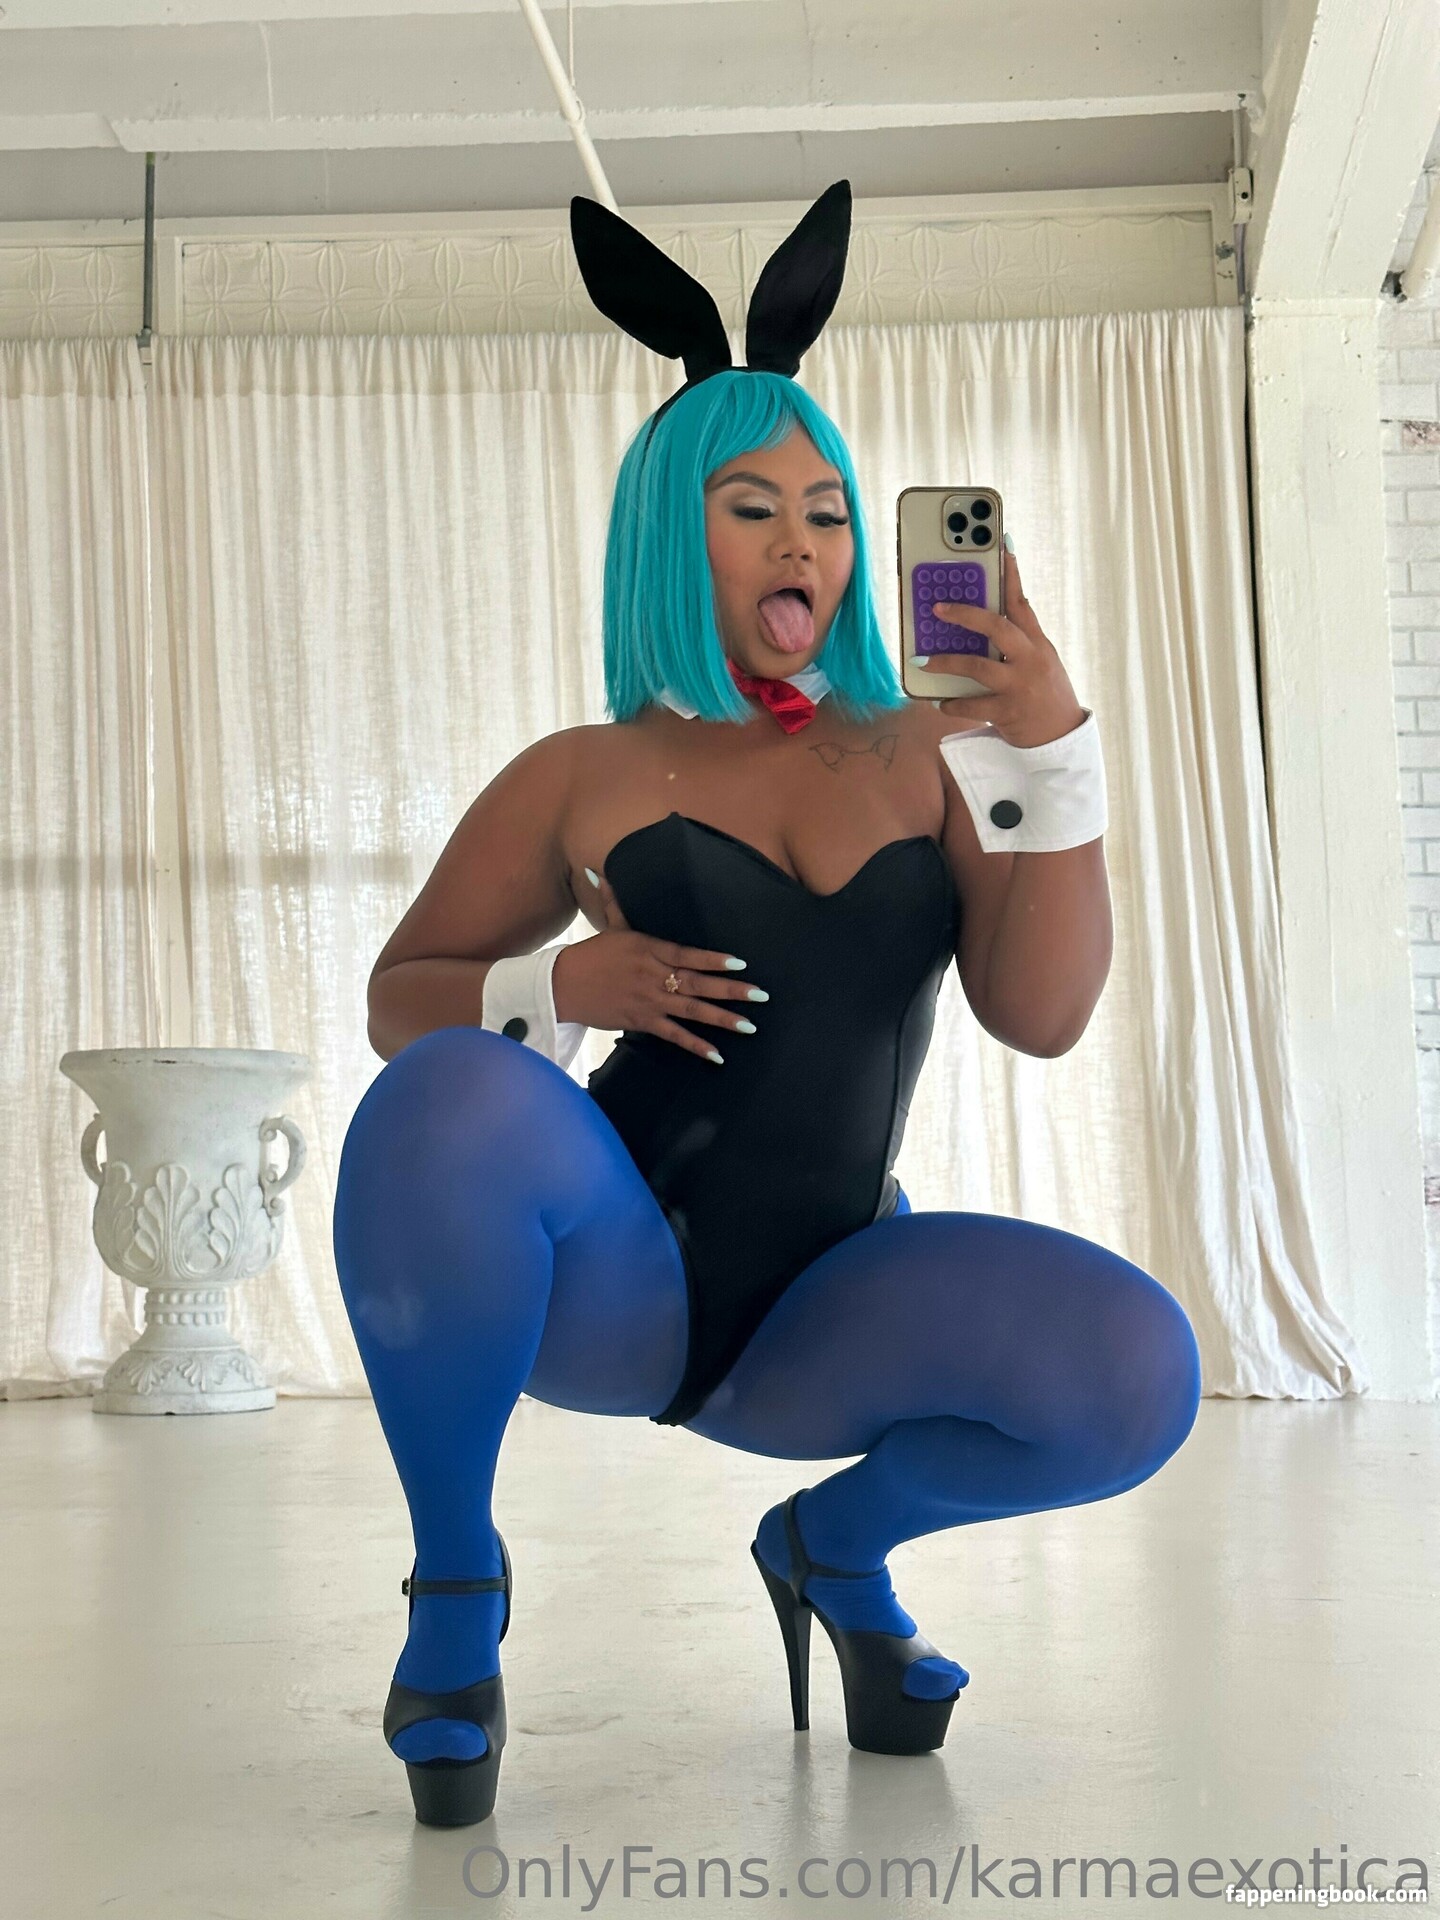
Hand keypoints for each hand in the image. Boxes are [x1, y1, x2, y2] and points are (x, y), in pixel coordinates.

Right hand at [553, 866, 766, 1063]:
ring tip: (749, 1025)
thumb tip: (598, 871)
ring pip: (691, 1011)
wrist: (562, 986)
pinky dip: (695, 1045)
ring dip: (722, 1019)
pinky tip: (718, 1055)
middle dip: (731, 990)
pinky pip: (673, 1036)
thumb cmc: (590, 955)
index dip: (714, 959)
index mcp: (649, 950)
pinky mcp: (642, 1022)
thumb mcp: (609, 926)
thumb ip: (614, 900)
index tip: (741, 962)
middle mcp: (653, 976)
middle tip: (761, 995)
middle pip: (697, 984)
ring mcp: (649, 1001)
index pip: (687, 954)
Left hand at [920, 546, 1085, 748]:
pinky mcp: (1008, 712)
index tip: (1001, 546)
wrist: (1062, 739)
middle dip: (966, 615)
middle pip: (998, 627)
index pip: (1022, 604)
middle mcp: (1031, 661)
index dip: (1010, 575)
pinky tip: (940, 703)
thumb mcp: (1041, 663)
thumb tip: (988, 622)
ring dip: (947, 662)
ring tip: (924, 661)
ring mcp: (1020, 686)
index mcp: (1038, 645)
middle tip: (938, 608)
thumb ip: (1020, 643)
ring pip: (978, 667)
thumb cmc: (1047, 696)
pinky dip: (953, 704)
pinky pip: (973, 706)